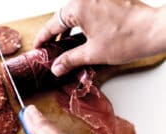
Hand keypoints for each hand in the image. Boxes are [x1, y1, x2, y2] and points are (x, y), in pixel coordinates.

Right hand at [34, 0, 158, 76]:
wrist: (154, 30)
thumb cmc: (126, 39)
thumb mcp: (92, 53)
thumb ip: (70, 60)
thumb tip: (56, 68)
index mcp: (77, 7)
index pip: (52, 24)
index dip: (43, 38)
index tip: (37, 46)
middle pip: (62, 17)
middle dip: (55, 33)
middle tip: (50, 47)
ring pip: (74, 12)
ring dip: (68, 27)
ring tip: (64, 43)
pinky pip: (87, 9)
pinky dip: (81, 21)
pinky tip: (81, 33)